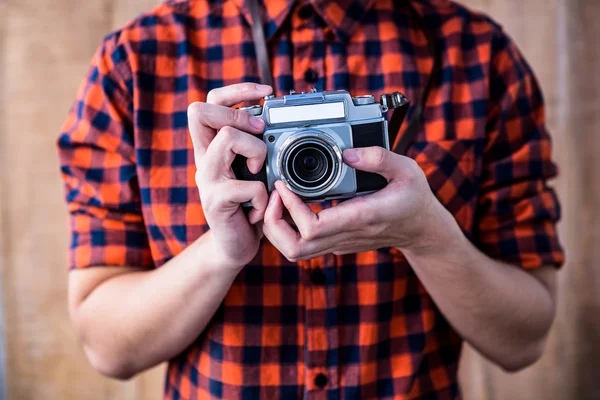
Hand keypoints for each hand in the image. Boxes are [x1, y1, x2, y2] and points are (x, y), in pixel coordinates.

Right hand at [188, 83, 272, 268]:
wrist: (235, 245)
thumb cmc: (250, 204)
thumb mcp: (256, 169)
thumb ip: (258, 146)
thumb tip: (278, 122)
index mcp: (212, 146)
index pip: (210, 102)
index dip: (237, 90)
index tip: (266, 92)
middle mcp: (203, 158)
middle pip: (201, 111)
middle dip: (239, 115)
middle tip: (260, 134)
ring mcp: (206, 178)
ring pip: (227, 138)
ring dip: (257, 152)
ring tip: (261, 173)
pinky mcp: (215, 201)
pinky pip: (249, 184)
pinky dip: (264, 196)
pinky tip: (260, 208)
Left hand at [262, 146, 452, 260]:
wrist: (422, 229)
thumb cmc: (414, 199)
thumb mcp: (406, 170)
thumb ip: (378, 158)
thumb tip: (347, 152)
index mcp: (361, 217)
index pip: (312, 227)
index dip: (290, 208)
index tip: (284, 184)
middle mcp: (346, 235)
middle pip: (294, 248)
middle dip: (274, 223)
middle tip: (275, 195)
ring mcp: (340, 242)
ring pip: (295, 251)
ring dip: (277, 228)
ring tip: (279, 199)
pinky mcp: (336, 243)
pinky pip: (303, 244)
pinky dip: (288, 227)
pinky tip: (291, 204)